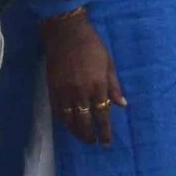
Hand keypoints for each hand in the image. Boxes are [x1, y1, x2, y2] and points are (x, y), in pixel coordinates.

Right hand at [44, 10, 126, 146]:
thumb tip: (122, 105)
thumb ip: (114, 86)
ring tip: (82, 137)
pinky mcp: (52, 89)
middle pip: (85, 121)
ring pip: (70, 119)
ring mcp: (65, 92)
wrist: (66, 33)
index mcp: (98, 86)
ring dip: (76, 131)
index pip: (102, 115)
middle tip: (94, 142)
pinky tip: (68, 124)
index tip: (106, 142)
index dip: (104, 130)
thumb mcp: (109, 64)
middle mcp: (81, 92)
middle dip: (90, 135)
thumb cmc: (92, 46)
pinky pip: (57, 111)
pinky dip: (63, 121)